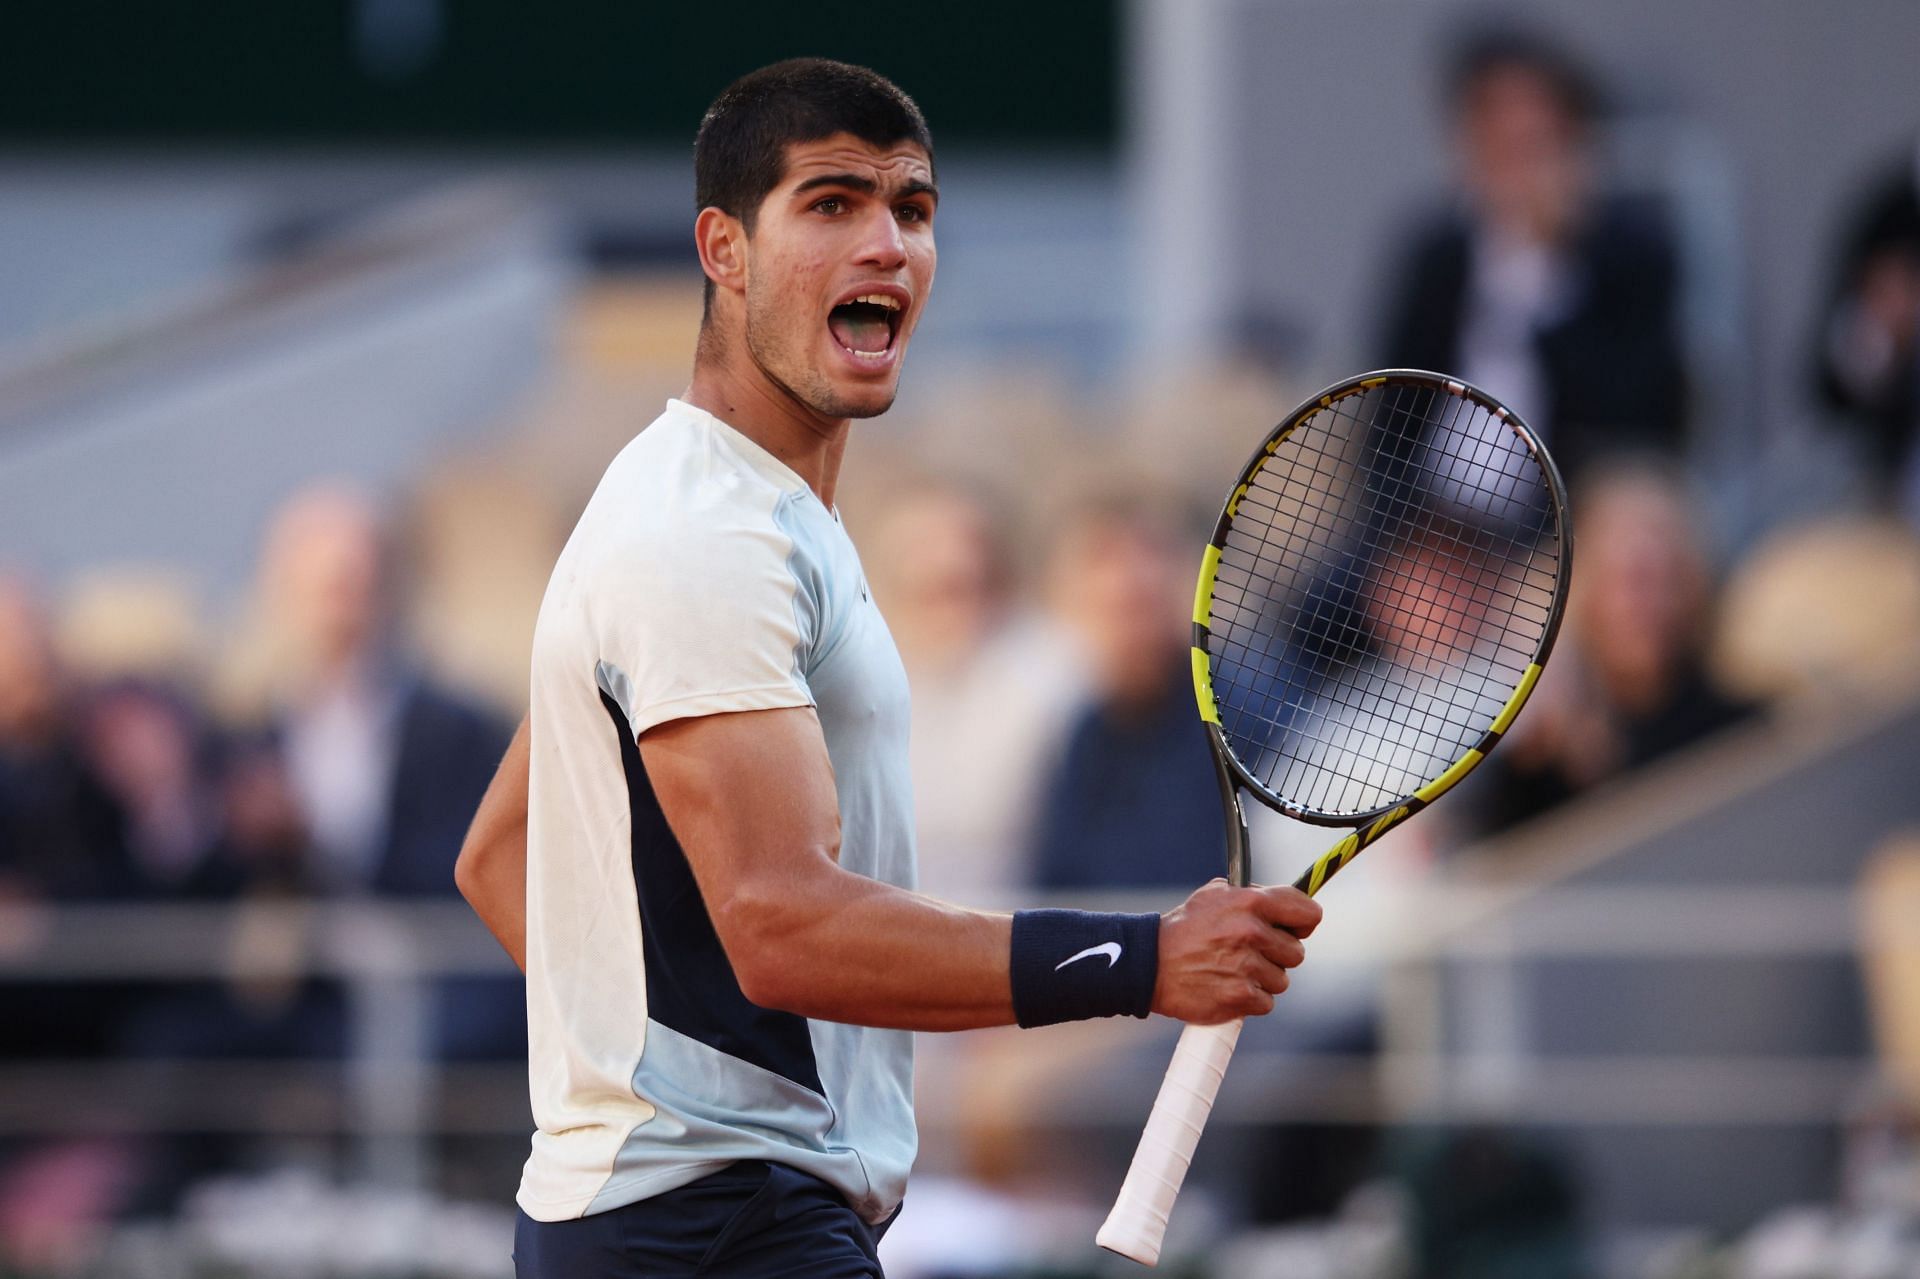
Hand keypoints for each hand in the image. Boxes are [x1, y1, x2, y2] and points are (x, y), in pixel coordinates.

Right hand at [1152, 878, 1320, 1023]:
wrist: (1150, 964)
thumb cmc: (1185, 929)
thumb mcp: (1214, 896)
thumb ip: (1252, 896)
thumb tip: (1286, 904)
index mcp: (1251, 903)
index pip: (1308, 913)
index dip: (1303, 922)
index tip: (1292, 929)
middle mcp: (1252, 933)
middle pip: (1296, 952)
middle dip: (1277, 954)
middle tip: (1250, 952)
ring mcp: (1247, 967)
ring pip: (1282, 980)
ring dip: (1263, 978)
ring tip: (1233, 970)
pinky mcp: (1240, 997)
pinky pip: (1266, 1002)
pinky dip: (1251, 999)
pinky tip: (1228, 986)